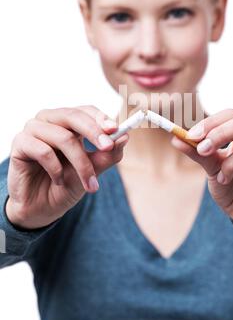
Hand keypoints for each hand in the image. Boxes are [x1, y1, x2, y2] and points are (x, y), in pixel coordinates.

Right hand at [6, 105, 127, 229]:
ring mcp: (34, 130)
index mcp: (68, 123)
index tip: (116, 130)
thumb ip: (107, 155)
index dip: (101, 118)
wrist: (42, 209)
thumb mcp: (92, 172)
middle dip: (94, 132)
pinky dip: (56, 168)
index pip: (86, 111)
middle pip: (73, 116)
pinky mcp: (20, 143)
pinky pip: (43, 150)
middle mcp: (50, 121)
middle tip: (107, 147)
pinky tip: (57, 180)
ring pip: (63, 137)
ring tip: (88, 183)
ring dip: (80, 163)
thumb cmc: (66, 185)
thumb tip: (124, 137)